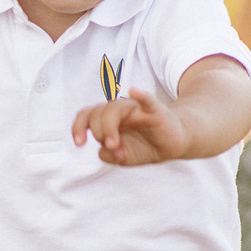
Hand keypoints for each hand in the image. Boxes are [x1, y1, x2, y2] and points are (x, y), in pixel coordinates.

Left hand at [72, 88, 194, 166]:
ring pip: (115, 107)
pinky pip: (146, 100)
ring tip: (114, 144)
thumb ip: (111, 156)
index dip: (78, 127)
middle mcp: (119, 111)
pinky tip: (133, 92)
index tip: (79, 143)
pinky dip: (140, 95)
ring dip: (109, 125)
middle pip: (98, 111)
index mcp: (108, 120)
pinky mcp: (155, 110)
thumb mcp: (125, 158)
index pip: (86, 115)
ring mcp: (136, 109)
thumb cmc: (145, 147)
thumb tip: (102, 151)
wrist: (173, 145)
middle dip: (98, 130)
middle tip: (110, 146)